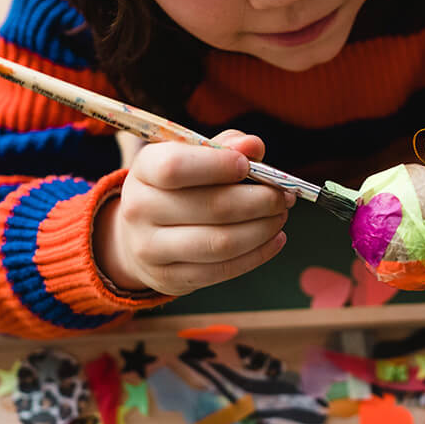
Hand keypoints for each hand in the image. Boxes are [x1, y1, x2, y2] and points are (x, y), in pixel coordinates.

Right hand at [94, 130, 291, 295]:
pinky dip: (258, 254)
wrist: (140, 237)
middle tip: (285, 196)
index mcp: (144, 171)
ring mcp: (151, 249)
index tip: (249, 165)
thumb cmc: (177, 189)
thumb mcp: (191, 158)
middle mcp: (139, 210)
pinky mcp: (171, 278)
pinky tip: (274, 239)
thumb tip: (254, 145)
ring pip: (221, 243)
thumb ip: (224, 147)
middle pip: (211, 207)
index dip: (218, 165)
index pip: (176, 166)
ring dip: (263, 229)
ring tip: (280, 216)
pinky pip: (223, 269)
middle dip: (260, 201)